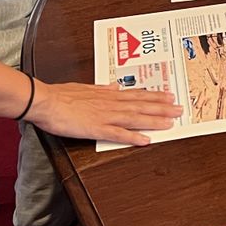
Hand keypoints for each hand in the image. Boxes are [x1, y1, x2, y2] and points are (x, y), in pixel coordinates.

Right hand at [29, 81, 181, 147]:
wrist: (46, 100)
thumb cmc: (61, 95)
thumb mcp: (84, 87)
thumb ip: (101, 89)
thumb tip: (113, 86)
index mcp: (107, 94)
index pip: (136, 95)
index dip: (154, 96)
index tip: (168, 95)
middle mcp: (110, 103)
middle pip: (141, 105)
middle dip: (162, 107)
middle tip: (180, 108)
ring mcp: (105, 115)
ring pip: (135, 117)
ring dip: (154, 119)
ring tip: (171, 122)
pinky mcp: (96, 128)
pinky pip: (118, 133)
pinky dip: (133, 136)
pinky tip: (146, 139)